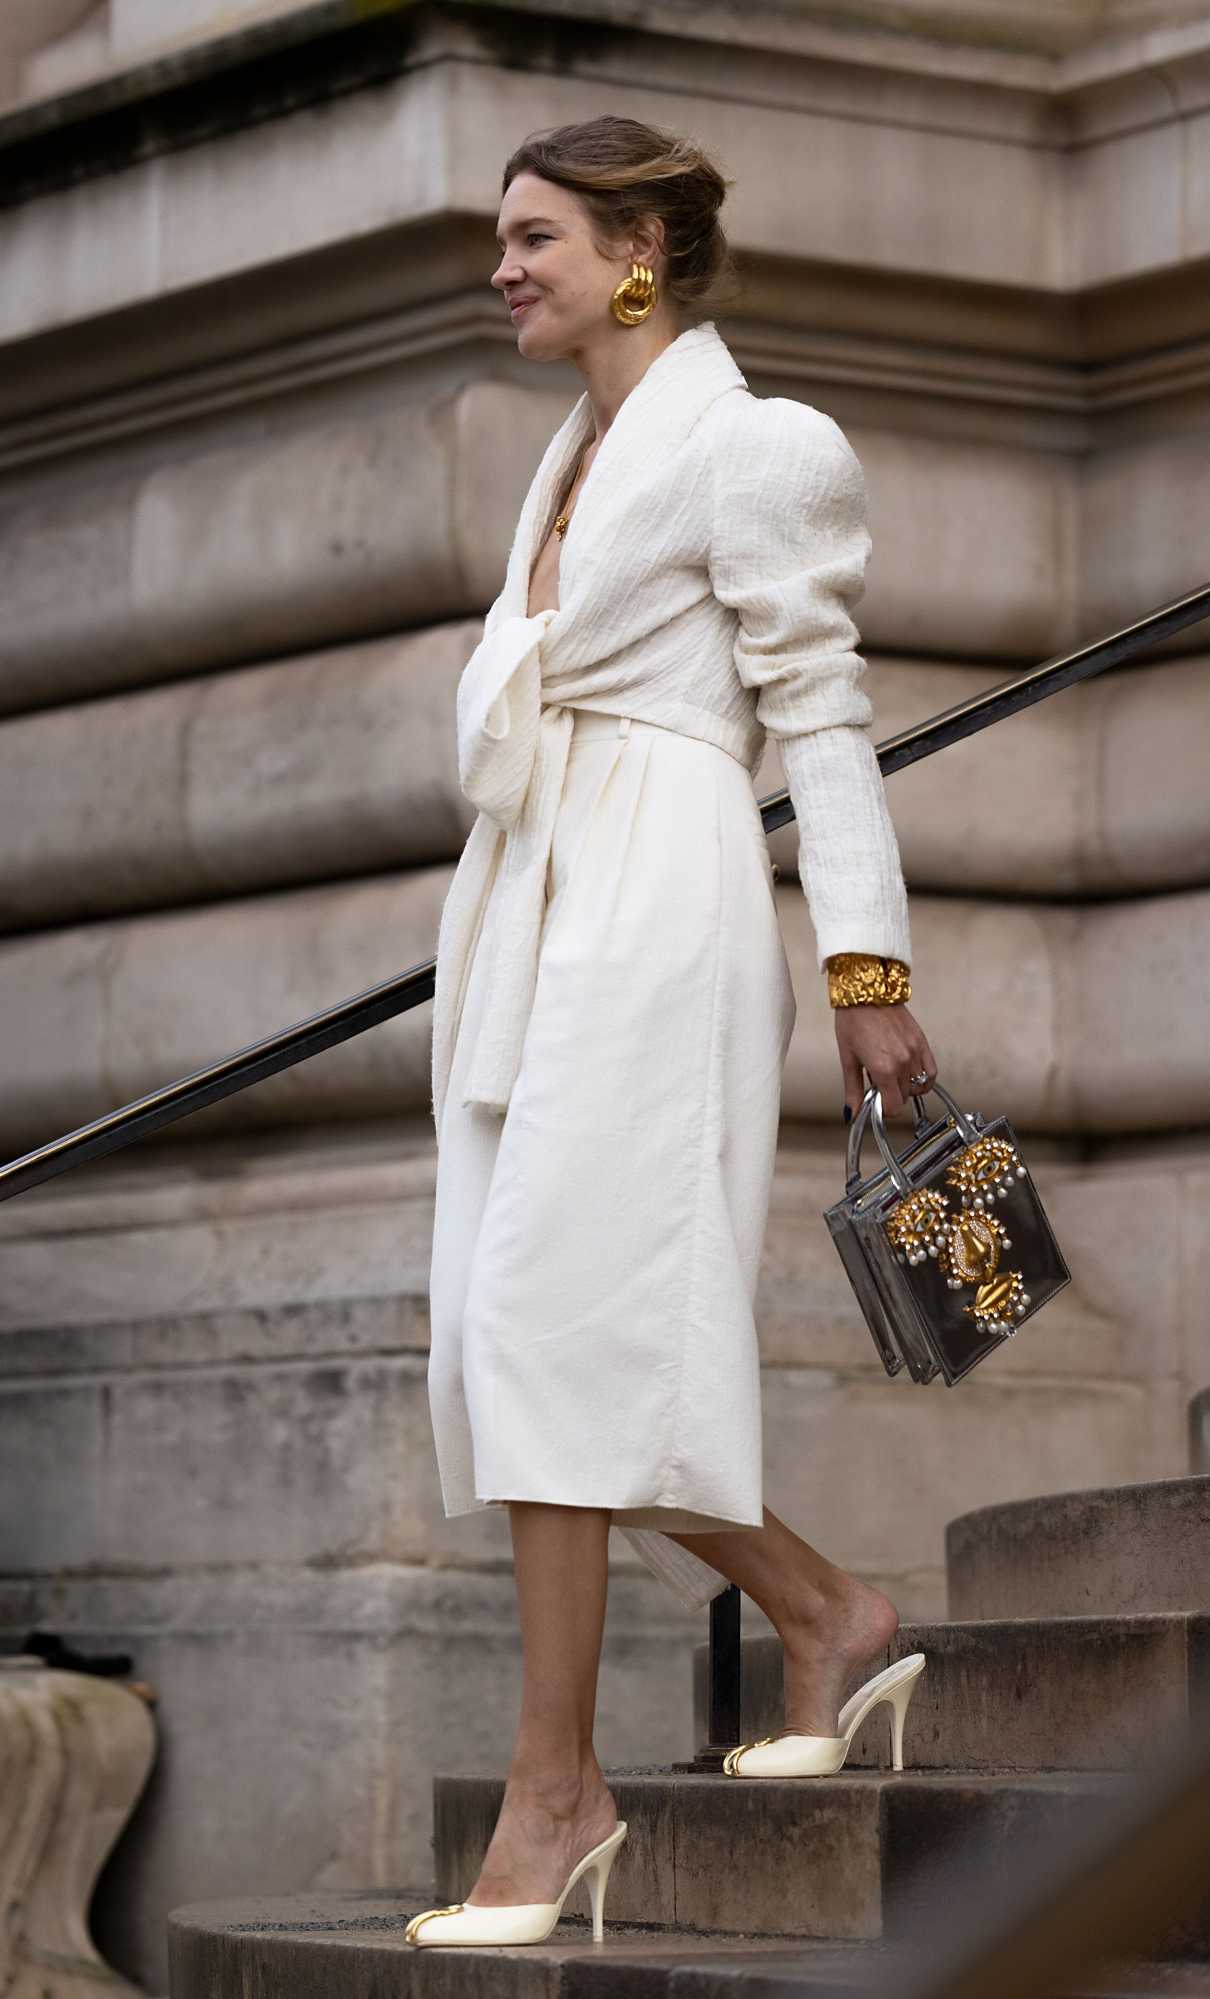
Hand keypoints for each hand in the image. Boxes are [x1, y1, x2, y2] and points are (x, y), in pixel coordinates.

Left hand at [835, 1003, 936, 1119]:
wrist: (866, 992)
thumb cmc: (853, 1021)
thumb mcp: (848, 1059)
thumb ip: (853, 1089)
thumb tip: (851, 1113)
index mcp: (884, 1068)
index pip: (894, 1106)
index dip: (884, 1109)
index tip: (875, 1102)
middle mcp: (903, 1062)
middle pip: (905, 1097)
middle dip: (891, 1095)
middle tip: (877, 1082)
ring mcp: (915, 1052)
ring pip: (918, 1086)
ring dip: (905, 1086)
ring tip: (891, 1074)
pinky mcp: (922, 1042)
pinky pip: (931, 1071)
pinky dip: (923, 1078)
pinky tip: (909, 1074)